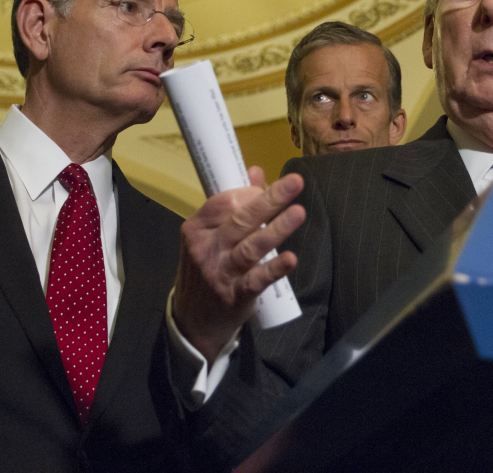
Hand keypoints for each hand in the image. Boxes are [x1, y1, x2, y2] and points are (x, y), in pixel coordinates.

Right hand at [172, 166, 305, 361]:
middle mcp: (207, 249)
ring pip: (251, 247)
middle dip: (269, 200)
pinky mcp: (235, 295)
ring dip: (276, 229)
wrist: (193, 320)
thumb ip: (232, 204)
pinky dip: (274, 269)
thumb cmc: (207, 268)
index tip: (268, 187)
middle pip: (240, 220)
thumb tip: (256, 172)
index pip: (223, 202)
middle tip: (295, 182)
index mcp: (197, 228)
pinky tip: (291, 258)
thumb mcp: (210, 236)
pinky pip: (257, 280)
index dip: (249, 192)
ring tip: (299, 212)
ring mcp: (221, 273)